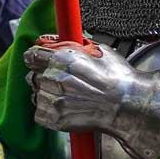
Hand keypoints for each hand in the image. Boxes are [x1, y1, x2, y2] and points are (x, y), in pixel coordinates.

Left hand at [25, 38, 159, 158]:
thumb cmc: (119, 79)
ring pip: (37, 94)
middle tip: (66, 82)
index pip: (31, 55)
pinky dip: (51, 111)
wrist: (128, 106)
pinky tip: (69, 107)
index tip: (41, 62)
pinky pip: (41, 112)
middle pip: (33, 76)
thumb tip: (52, 40)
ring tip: (71, 96)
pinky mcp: (53, 118)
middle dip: (46, 77)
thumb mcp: (100, 50)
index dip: (37, 58)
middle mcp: (53, 78)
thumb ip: (72, 44)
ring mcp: (52, 99)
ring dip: (49, 94)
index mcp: (62, 59)